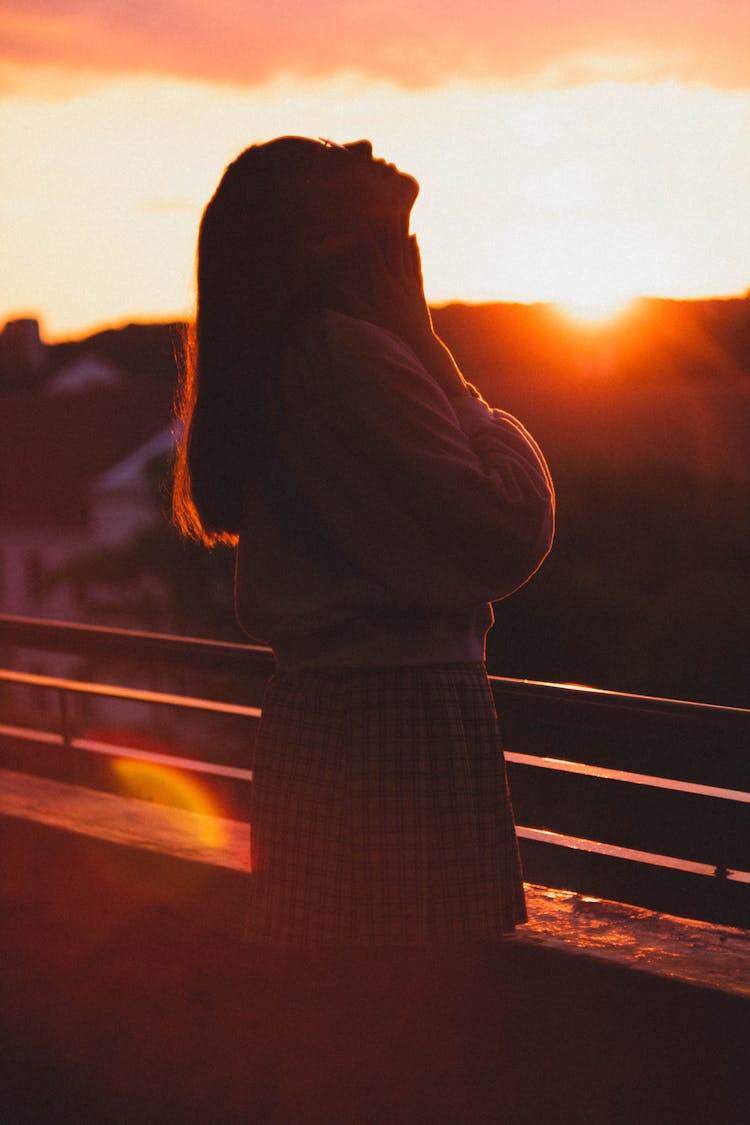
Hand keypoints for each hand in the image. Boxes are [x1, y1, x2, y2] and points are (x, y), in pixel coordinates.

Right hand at [338, 225, 468, 397]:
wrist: (421, 347)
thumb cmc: (391, 336)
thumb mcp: (367, 320)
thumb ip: (351, 300)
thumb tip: (331, 284)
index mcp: (384, 286)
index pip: (373, 254)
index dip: (367, 234)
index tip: (361, 215)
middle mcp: (398, 280)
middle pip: (392, 246)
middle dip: (387, 223)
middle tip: (385, 200)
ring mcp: (410, 284)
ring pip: (404, 251)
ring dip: (401, 230)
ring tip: (400, 210)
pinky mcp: (417, 290)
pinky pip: (415, 264)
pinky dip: (414, 249)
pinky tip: (413, 236)